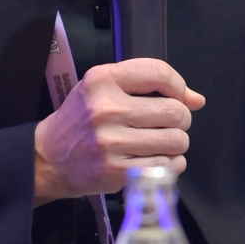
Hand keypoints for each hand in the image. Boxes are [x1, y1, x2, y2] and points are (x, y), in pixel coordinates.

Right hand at [33, 59, 204, 202]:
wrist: (48, 158)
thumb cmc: (81, 120)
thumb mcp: (104, 90)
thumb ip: (150, 87)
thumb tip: (196, 100)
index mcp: (101, 80)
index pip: (158, 72)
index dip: (179, 85)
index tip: (178, 96)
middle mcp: (106, 109)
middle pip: (174, 111)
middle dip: (180, 118)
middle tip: (167, 124)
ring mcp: (112, 143)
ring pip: (176, 140)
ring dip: (176, 143)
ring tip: (159, 142)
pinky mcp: (118, 171)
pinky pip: (167, 166)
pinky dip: (170, 163)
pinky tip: (155, 158)